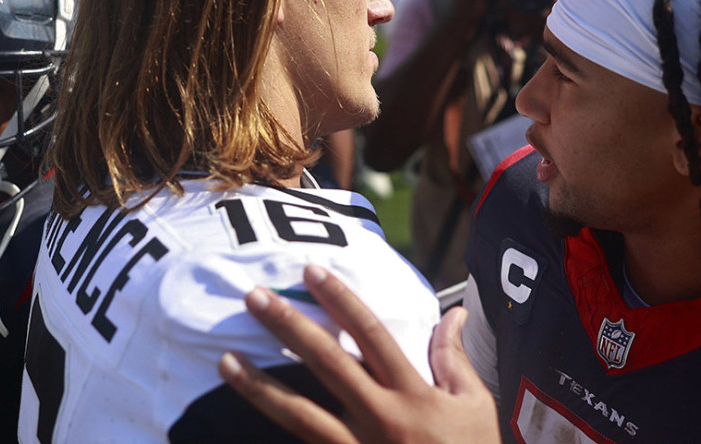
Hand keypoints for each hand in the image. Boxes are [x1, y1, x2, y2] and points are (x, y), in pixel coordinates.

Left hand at [219, 265, 500, 443]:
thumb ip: (453, 360)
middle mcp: (380, 418)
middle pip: (327, 363)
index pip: (371, 334)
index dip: (341, 299)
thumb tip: (452, 315)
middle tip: (255, 297)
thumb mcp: (475, 406)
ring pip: (298, 414)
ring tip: (226, 359)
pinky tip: (243, 420)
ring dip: (259, 385)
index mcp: (413, 394)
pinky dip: (273, 434)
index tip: (312, 271)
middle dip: (289, 326)